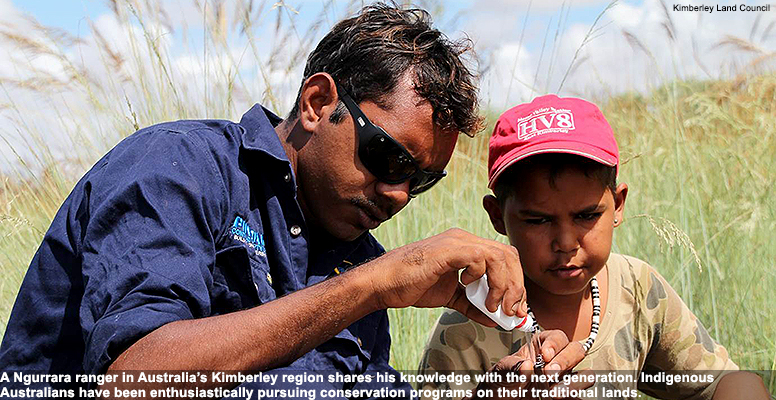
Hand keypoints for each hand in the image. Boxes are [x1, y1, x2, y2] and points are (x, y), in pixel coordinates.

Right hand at [364, 228, 525, 324]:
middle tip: (510, 311)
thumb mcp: (451, 297)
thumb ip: (473, 305)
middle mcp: (465, 240)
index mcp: (467, 248)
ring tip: (494, 306)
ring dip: (503, 285)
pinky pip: (480, 257)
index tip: (514, 309)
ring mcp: (457, 242)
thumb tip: (494, 319)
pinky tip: (470, 288)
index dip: (515, 283)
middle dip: (515, 286)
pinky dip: (483, 277)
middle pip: (509, 255)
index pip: (505, 258)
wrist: (385, 283)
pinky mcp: (448, 250)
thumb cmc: (412, 286)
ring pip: (499, 256)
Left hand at [469, 330, 591, 399]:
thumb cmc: (502, 383)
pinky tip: (559, 398)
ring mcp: (564, 379)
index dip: (554, 344)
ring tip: (554, 393)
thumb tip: (526, 366)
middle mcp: (556, 360)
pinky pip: (580, 395)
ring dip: (575, 382)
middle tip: (549, 373)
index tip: (544, 355)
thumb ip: (510, 367)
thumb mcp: (499, 372)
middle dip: (565, 360)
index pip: (557, 336)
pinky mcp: (567, 395)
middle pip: (576, 351)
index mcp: (540, 347)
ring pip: (585, 374)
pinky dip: (574, 396)